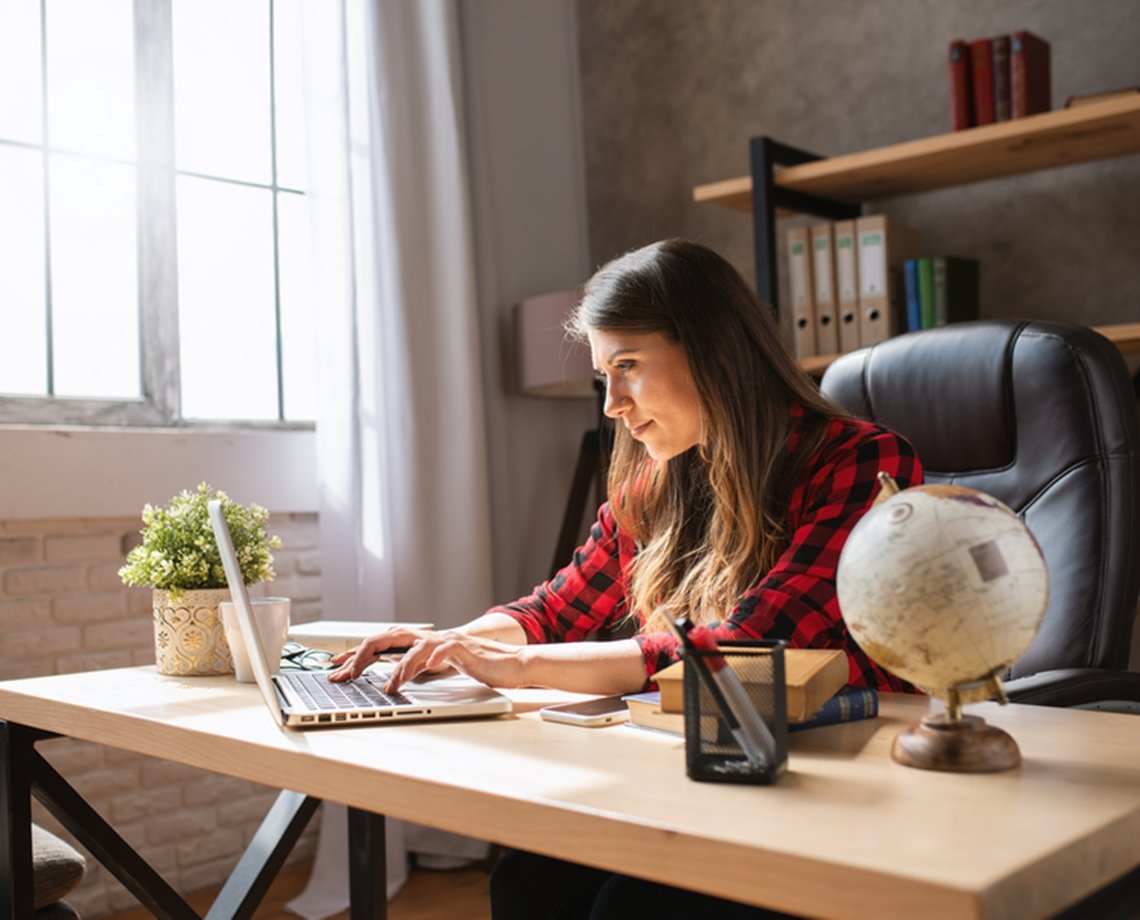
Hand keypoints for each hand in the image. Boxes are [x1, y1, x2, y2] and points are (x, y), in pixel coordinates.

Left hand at [329, 628, 528, 692]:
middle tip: (344, 674)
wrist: (510, 664)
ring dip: (395, 667)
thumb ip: (417, 668)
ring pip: (412, 646)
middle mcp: (429, 638)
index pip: (382, 642)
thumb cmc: (476, 667)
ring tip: (387, 686)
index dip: (356, 653)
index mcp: (421, 643)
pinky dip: (427, 661)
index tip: (335, 667)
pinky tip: (418, 672)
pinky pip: (440, 651)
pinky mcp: (462, 648)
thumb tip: (390, 679)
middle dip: (362, 654)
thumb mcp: (439, 669)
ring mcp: (445, 640)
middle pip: (388, 636)